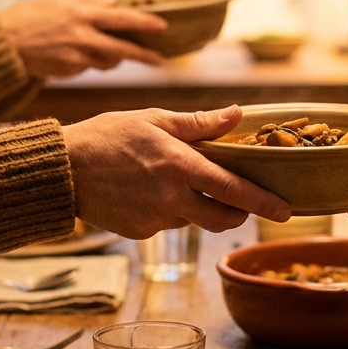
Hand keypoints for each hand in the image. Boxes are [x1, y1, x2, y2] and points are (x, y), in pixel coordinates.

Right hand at [0, 0, 166, 76]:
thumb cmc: (35, 15)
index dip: (144, 21)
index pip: (122, 13)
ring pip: (112, 59)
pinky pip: (94, 66)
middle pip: (123, 40)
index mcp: (83, 7)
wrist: (6, 41)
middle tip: (161, 58)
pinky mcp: (71, 66)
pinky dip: (98, 62)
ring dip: (121, 59)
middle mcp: (83, 28)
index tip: (162, 25)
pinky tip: (91, 57)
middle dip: (144, 50)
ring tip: (129, 56)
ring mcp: (78, 49)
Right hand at [64, 105, 291, 237]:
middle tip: (238, 200)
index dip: (263, 202)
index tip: (286, 211)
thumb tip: (237, 114)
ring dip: (195, 205)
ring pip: (192, 219)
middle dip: (237, 213)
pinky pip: (166, 224)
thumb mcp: (154, 119)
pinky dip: (166, 211)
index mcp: (180, 166)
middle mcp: (171, 199)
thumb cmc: (107, 136)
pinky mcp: (140, 234)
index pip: (233, 190)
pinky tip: (144, 192)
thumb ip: (200, 123)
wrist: (61, 170)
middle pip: (222, 219)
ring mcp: (155, 220)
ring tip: (170, 179)